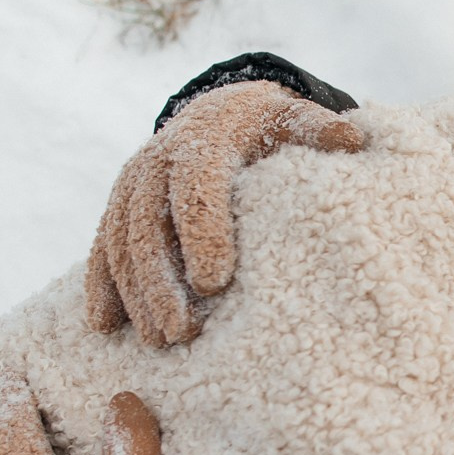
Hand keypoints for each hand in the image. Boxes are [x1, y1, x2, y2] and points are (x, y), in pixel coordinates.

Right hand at [85, 81, 364, 346]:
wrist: (212, 113)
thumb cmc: (262, 127)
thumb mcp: (290, 118)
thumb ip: (317, 128)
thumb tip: (352, 137)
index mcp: (201, 142)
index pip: (196, 188)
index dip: (202, 234)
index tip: (215, 282)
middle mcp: (155, 164)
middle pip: (149, 226)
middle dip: (162, 282)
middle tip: (182, 331)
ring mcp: (129, 188)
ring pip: (122, 244)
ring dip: (136, 295)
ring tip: (159, 341)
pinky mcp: (115, 210)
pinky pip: (101, 249)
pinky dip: (100, 287)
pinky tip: (105, 326)